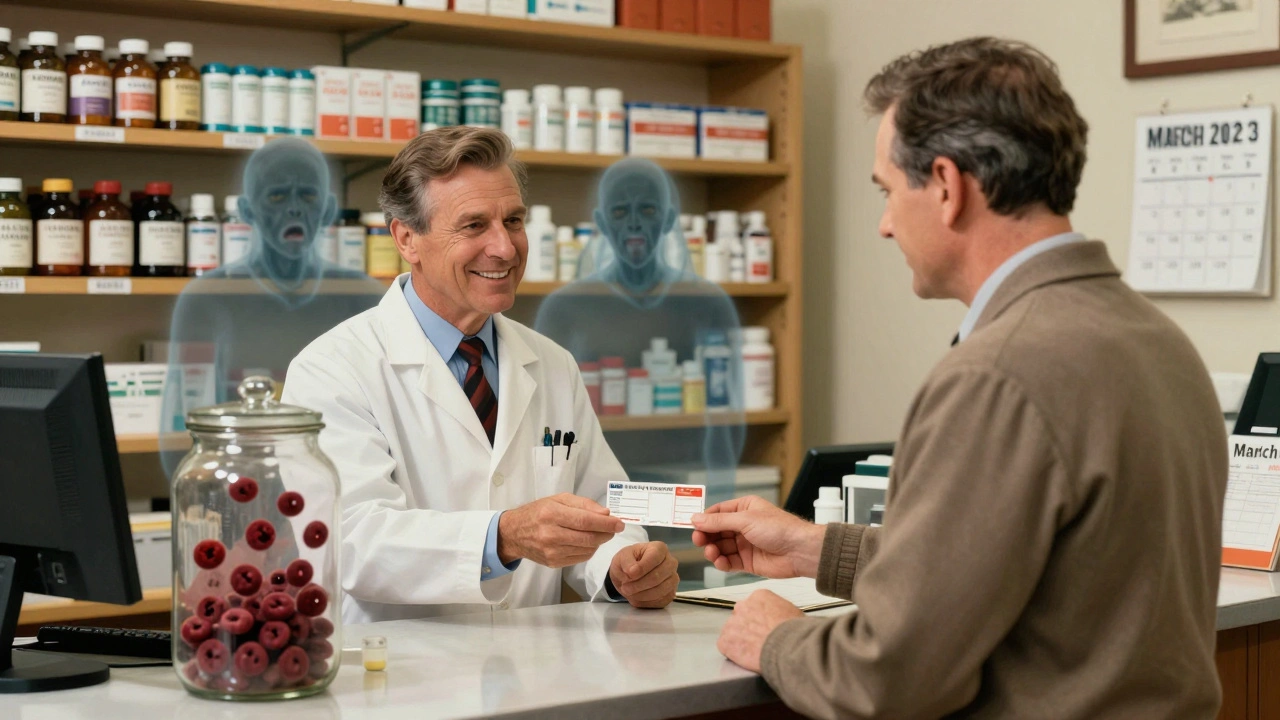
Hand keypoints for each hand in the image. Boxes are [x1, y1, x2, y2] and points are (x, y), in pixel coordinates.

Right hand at [498, 493, 623, 567]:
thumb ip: (583, 504)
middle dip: (607, 534)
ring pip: (587, 549)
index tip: (619, 523)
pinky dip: (589, 550)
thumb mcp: (558, 499)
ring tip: (600, 533)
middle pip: (588, 538)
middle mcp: (551, 534)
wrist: (514, 533)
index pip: (585, 521)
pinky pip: (580, 558)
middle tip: (615, 528)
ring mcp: (551, 551)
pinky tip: (587, 542)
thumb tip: (606, 513)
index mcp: (551, 514)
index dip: (606, 523)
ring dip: (599, 541)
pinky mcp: (553, 563)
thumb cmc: (537, 512)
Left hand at [609, 541, 678, 608]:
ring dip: (641, 594)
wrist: (630, 575)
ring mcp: (673, 579)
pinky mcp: (671, 594)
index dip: (642, 568)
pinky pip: (661, 601)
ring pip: (660, 590)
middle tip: (625, 588)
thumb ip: (626, 562)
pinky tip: (636, 597)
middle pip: (658, 576)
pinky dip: (646, 602)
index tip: (629, 574)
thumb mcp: (622, 557)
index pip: (655, 557)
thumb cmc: (628, 562)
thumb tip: (632, 571)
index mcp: (660, 548)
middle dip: (639, 584)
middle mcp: (671, 562)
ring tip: (629, 592)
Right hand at [691, 495, 824, 578]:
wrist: (800, 551)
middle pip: (716, 531)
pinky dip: (722, 563)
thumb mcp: (745, 520)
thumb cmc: (780, 529)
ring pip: (721, 547)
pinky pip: (729, 562)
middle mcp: (744, 525)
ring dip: (713, 551)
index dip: (704, 519)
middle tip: (699, 541)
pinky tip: (720, 562)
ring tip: (712, 553)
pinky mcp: (748, 561)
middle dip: (707, 536)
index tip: (693, 526)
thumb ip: (718, 521)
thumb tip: (696, 518)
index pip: (718, 512)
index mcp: (745, 508)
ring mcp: (745, 544)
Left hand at [717, 589, 803, 672]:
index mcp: (759, 596)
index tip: (764, 627)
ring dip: (740, 640)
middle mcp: (742, 606)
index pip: (753, 606)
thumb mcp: (791, 611)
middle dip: (747, 628)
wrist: (790, 648)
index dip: (759, 619)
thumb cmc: (795, 633)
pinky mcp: (726, 642)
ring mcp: (732, 623)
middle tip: (758, 640)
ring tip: (753, 651)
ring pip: (732, 632)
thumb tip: (778, 618)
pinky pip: (725, 647)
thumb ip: (777, 610)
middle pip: (741, 617)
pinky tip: (745, 657)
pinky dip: (733, 653)